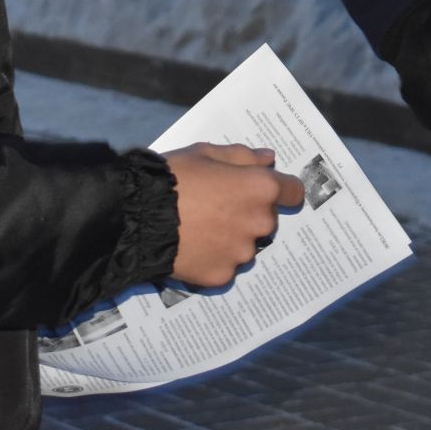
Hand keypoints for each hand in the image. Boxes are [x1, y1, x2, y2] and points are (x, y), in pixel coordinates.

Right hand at [164, 143, 304, 288]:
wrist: (137, 217)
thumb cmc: (173, 176)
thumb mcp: (206, 153)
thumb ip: (242, 156)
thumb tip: (268, 160)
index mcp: (260, 189)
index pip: (293, 192)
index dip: (281, 188)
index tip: (265, 189)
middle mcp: (259, 223)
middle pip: (266, 219)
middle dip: (249, 213)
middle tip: (217, 206)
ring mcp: (241, 254)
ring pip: (245, 245)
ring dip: (232, 238)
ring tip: (199, 228)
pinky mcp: (222, 276)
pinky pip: (225, 266)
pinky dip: (214, 258)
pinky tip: (192, 247)